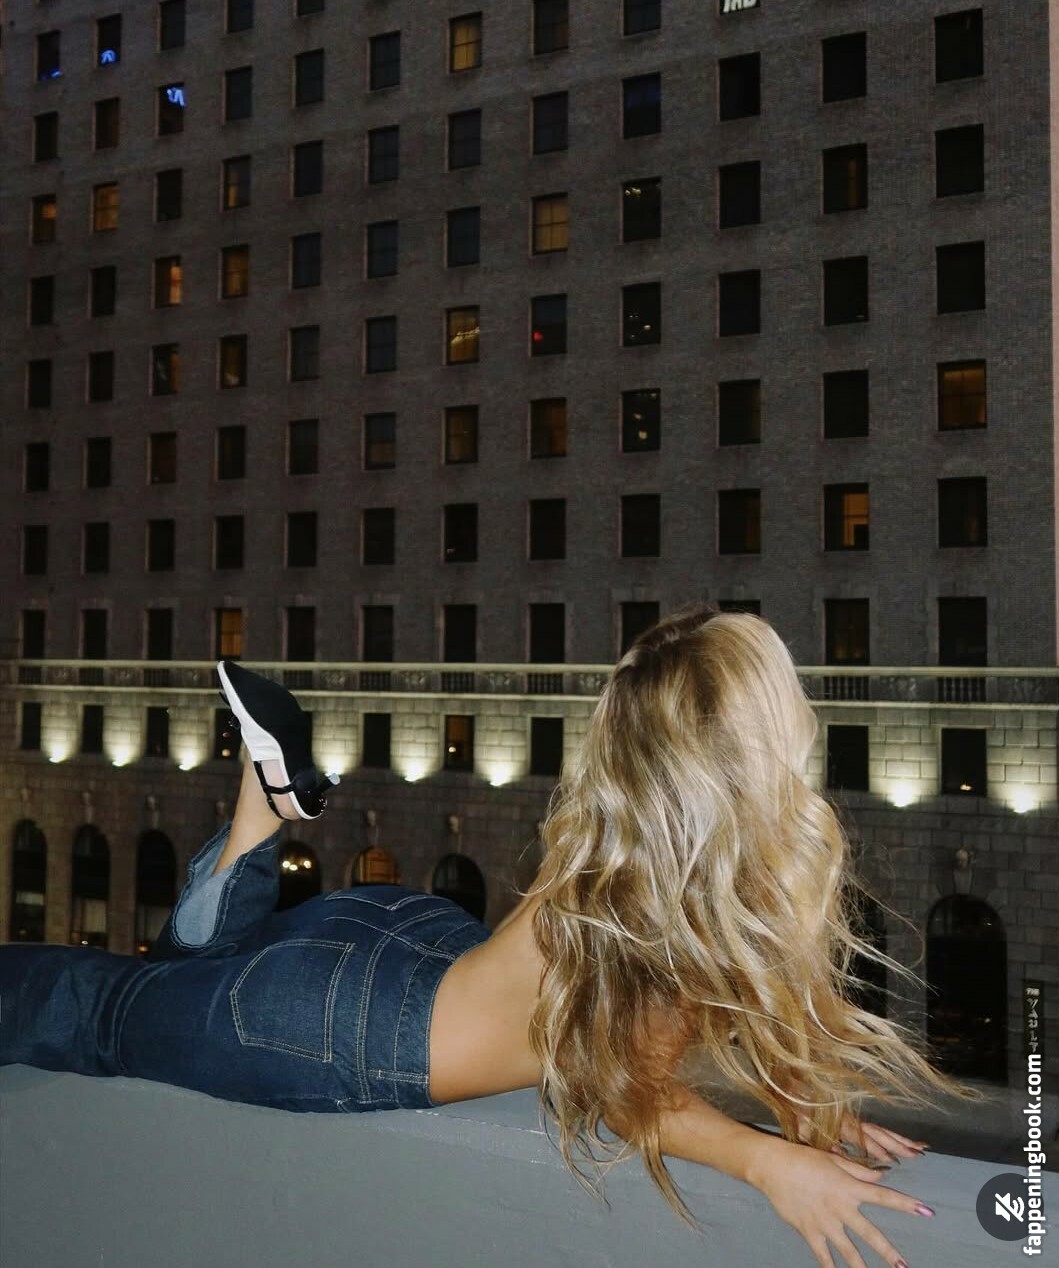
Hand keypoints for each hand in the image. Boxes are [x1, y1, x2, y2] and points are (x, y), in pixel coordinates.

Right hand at [747, 1134, 932, 1267]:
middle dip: (888, 1251)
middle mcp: (840, 1208)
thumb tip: (882, 1175)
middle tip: (904, 1266)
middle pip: (869, 1233)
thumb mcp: (832, 1160)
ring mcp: (825, 1223)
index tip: (926, 1211)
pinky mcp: (810, 1232)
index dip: (906, 1204)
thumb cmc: (803, 1159)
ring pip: (848, 1251)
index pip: (883, 1196)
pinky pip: (823, 1256)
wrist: (773, 1166)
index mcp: (848, 1187)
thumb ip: (858, 1170)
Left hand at [796, 1112, 927, 1163]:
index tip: (892, 1162)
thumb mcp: (805, 1130)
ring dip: (899, 1139)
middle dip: (898, 1143)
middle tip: (917, 1153)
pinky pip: (875, 1128)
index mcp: (840, 1124)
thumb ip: (823, 1142)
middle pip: (878, 1132)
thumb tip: (842, 1155)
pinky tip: (901, 1142)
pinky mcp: (852, 1120)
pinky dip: (890, 1135)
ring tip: (919, 1148)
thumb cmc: (796, 1114)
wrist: (792, 1092)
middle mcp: (851, 1121)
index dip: (877, 1150)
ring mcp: (853, 1119)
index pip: (863, 1138)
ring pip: (881, 1130)